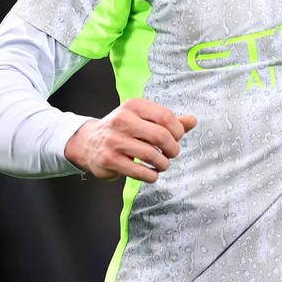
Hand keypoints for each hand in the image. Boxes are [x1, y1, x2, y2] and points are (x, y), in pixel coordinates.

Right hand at [64, 98, 197, 181]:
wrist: (87, 142)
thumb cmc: (123, 129)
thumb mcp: (142, 118)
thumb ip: (168, 120)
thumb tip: (193, 120)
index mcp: (133, 106)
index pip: (165, 116)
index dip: (178, 131)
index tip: (177, 138)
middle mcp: (122, 120)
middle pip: (160, 136)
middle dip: (173, 149)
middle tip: (172, 154)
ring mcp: (114, 140)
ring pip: (151, 154)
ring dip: (163, 163)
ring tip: (163, 164)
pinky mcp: (109, 160)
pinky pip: (139, 171)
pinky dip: (152, 175)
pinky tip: (152, 173)